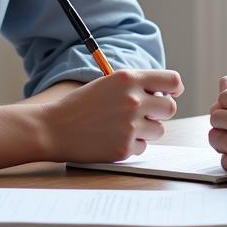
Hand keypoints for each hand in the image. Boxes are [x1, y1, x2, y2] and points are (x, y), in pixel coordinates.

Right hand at [36, 69, 182, 162]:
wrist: (53, 128)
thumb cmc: (81, 104)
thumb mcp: (108, 83)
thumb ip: (136, 86)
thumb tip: (166, 95)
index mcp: (129, 79)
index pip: (172, 80)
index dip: (174, 88)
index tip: (171, 94)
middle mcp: (133, 100)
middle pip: (170, 108)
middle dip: (160, 112)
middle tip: (145, 115)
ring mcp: (130, 125)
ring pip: (158, 130)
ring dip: (146, 130)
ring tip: (122, 127)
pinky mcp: (124, 147)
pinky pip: (143, 147)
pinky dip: (132, 145)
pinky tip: (112, 139)